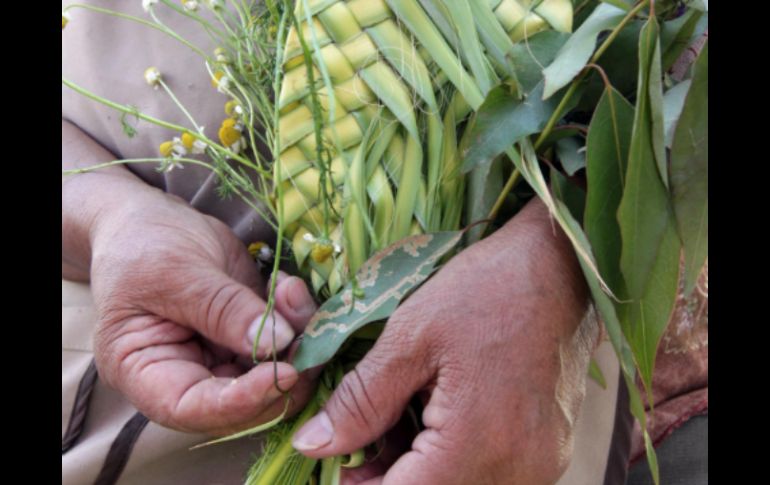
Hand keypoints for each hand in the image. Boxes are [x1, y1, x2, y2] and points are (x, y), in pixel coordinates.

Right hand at [89, 186, 317, 435]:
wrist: (151, 220)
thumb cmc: (144, 246)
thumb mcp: (175, 273)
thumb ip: (223, 309)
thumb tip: (277, 343)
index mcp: (147, 375)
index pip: (193, 409)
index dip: (241, 402)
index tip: (283, 373)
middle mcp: (188, 378)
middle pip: (243, 403)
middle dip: (282, 372)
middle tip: (306, 330)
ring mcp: (222, 360)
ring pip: (273, 376)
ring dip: (296, 342)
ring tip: (291, 292)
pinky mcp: (250, 338)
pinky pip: (284, 345)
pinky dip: (296, 321)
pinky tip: (289, 288)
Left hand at [292, 199, 597, 483]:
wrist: (561, 266)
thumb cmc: (486, 289)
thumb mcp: (411, 337)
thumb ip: (361, 402)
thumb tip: (313, 445)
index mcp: (478, 443)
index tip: (341, 466)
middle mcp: (517, 470)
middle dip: (391, 479)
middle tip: (362, 443)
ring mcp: (540, 465)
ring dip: (422, 472)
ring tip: (396, 427)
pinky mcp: (550, 451)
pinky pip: (491, 475)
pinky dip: (454, 461)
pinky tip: (435, 424)